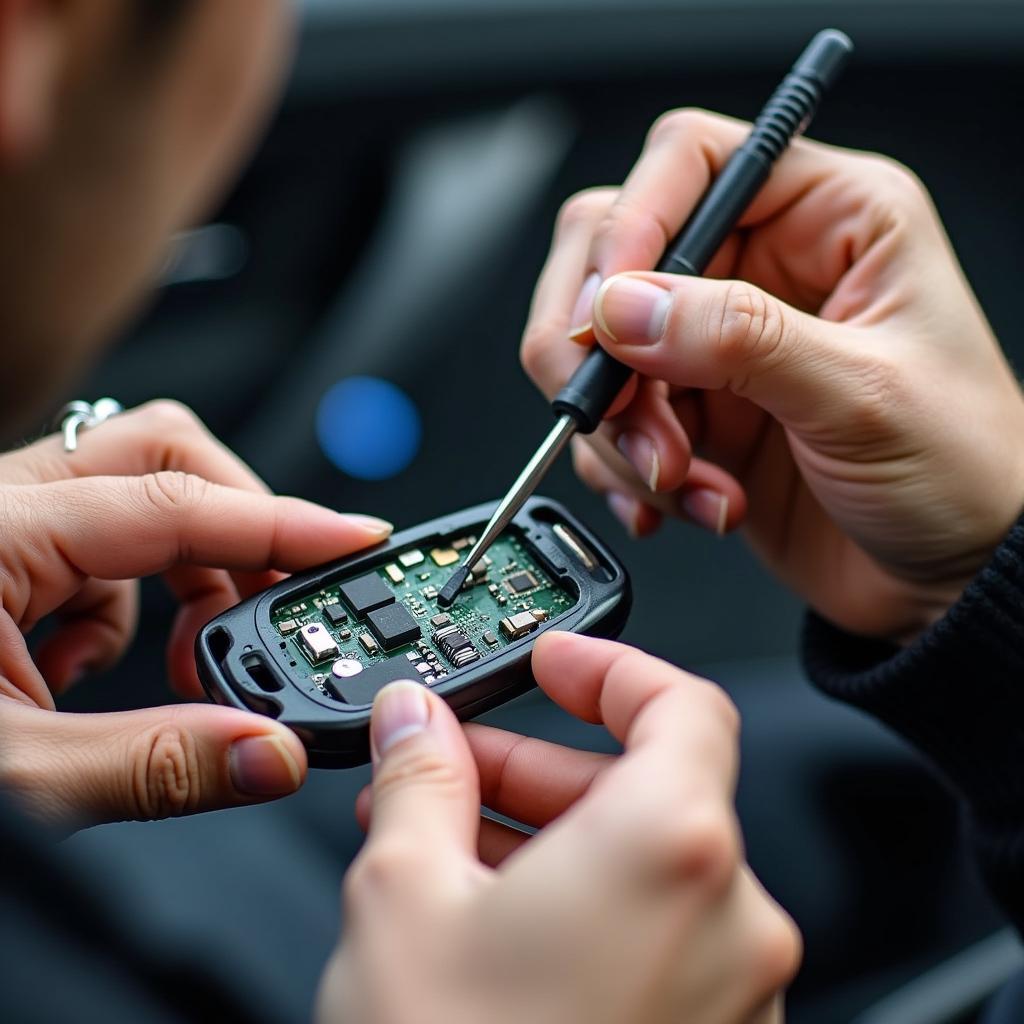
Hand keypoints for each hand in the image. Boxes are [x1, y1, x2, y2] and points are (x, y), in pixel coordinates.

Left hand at [0, 400, 391, 829]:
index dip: (283, 523)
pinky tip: (93, 672)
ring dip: (181, 579)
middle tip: (274, 596)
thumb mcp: (7, 775)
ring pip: (136, 507)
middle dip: (236, 523)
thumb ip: (151, 766)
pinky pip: (97, 558)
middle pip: (161, 457)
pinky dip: (126, 609)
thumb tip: (269, 754)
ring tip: (180, 662)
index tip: (356, 539)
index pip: (177, 502)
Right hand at [323, 633, 798, 1023]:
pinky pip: (654, 932)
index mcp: (673, 850)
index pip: (680, 702)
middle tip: (457, 763)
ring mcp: (730, 991)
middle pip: (649, 785)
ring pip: (645, 864)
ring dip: (553, 834)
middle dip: (544, 763)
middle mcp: (728, 919)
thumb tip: (415, 720)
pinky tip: (498, 918)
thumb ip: (421, 776)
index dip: (609, 667)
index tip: (552, 659)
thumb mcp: (403, 893)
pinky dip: (583, 901)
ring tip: (453, 838)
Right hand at [521, 109, 1023, 640]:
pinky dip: (629, 474)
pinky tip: (691, 503)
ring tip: (683, 480)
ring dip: (622, 432)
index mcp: (827, 217)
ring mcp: (720, 349)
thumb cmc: (963, 467)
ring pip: (603, 354)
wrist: (953, 576)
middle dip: (604, 349)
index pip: (689, 163)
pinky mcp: (695, 416)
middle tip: (620, 412)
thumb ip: (739, 340)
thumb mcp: (860, 393)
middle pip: (615, 257)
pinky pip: (614, 427)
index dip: (631, 225)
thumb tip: (624, 307)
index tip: (606, 313)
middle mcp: (763, 272)